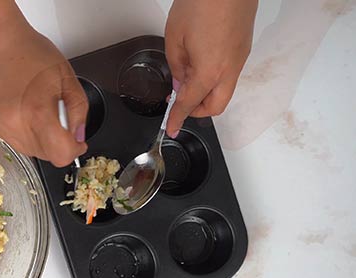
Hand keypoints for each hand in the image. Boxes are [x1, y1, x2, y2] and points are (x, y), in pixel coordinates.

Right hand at [0, 0, 87, 165]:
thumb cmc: (29, 51)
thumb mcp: (66, 76)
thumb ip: (78, 109)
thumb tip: (78, 135)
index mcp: (37, 112)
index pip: (60, 154)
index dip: (74, 150)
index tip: (77, 141)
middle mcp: (15, 125)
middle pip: (45, 155)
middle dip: (57, 142)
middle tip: (58, 117)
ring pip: (28, 150)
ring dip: (40, 139)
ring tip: (36, 109)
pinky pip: (12, 139)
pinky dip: (22, 131)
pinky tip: (21, 108)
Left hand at [164, 0, 257, 137]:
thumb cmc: (203, 2)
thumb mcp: (175, 37)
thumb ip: (176, 66)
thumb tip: (179, 81)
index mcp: (210, 71)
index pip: (190, 103)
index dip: (177, 118)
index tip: (171, 127)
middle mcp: (230, 69)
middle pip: (216, 106)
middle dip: (196, 111)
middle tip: (179, 105)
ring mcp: (240, 58)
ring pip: (225, 90)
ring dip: (206, 94)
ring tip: (186, 80)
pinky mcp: (244, 47)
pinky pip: (229, 74)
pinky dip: (215, 79)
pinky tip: (200, 66)